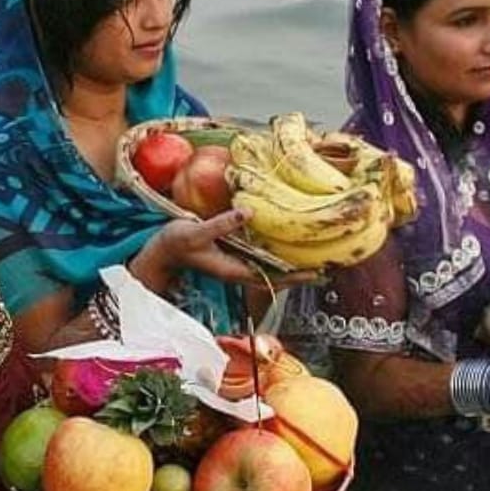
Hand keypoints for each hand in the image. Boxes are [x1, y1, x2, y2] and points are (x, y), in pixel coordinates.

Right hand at [131, 208, 317, 296]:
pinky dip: (277, 251)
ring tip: (316, 255)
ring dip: (292, 263)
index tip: (317, 273)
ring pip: (271, 266)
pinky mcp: (234, 252)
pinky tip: (288, 241)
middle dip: (301, 273)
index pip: (272, 278)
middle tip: (328, 265)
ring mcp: (237, 261)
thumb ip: (222, 224)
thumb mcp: (197, 231)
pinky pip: (261, 255)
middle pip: (277, 276)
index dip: (295, 277)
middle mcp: (239, 268)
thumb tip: (248, 211)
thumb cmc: (176, 242)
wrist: (161, 249)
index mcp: (234, 269)